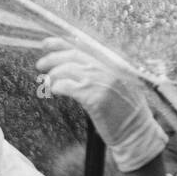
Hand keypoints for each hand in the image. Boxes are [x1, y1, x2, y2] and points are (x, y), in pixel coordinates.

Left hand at [36, 39, 166, 172]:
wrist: (136, 132)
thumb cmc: (125, 112)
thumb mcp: (116, 84)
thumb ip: (100, 72)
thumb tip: (72, 66)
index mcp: (114, 62)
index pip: (83, 46)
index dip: (62, 43)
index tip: (46, 43)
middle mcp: (109, 67)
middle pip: (74, 55)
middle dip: (53, 58)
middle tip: (40, 64)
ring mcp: (103, 81)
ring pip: (69, 70)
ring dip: (53, 75)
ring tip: (46, 82)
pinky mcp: (96, 97)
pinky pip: (69, 87)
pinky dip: (58, 87)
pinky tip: (55, 90)